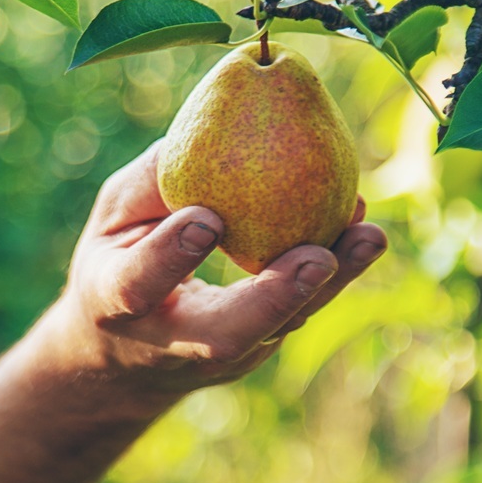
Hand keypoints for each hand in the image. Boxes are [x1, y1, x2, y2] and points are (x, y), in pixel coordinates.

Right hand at [43, 139, 386, 413]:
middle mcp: (169, 340)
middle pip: (227, 334)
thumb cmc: (118, 259)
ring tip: (368, 237)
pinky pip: (299, 312)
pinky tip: (362, 233)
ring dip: (328, 285)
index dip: (171, 255)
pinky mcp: (258, 350)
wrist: (123, 357)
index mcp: (114, 300)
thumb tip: (220, 125)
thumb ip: (156, 179)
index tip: (207, 219)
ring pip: (279, 328)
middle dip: (276, 298)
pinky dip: (334, 274)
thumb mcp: (116, 215)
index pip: (139, 284)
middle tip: (318, 257)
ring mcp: (220, 356)